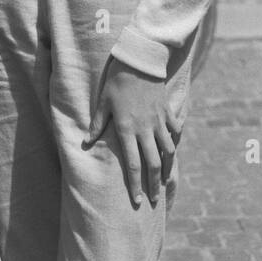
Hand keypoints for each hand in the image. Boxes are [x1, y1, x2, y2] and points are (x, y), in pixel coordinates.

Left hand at [85, 59, 179, 207]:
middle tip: (154, 199)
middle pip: (153, 163)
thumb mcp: (103, 101)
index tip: (136, 200)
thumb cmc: (117, 80)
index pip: (132, 164)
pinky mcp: (167, 112)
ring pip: (168, 151)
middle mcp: (145, 128)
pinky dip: (175, 143)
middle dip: (154, 185)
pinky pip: (175, 131)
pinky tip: (173, 151)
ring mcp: (159, 120)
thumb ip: (97, 124)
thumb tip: (86, 142)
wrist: (139, 60)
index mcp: (126, 128)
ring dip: (167, 169)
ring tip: (165, 180)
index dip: (135, 184)